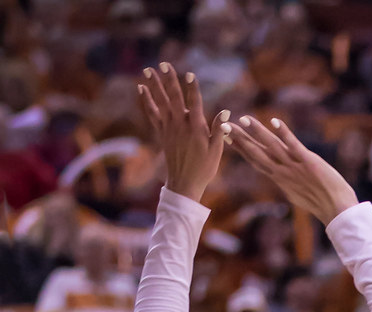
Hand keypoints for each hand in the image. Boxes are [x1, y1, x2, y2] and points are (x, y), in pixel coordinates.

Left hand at [138, 63, 227, 202]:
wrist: (184, 183)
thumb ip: (219, 130)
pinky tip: (141, 88)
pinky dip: (146, 100)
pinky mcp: (161, 132)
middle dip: (169, 80)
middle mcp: (181, 125)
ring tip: (148, 70)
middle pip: (174, 98)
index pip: (195, 103)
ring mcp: (169, 128)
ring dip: (154, 85)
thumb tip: (225, 112)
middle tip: (164, 64)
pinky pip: (152, 113)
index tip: (189, 74)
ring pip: (160, 102)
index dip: (192, 88)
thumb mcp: (216, 151)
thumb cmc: (204, 168)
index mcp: (196, 129)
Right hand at [226, 116, 357, 224]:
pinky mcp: (308, 162)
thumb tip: (279, 176)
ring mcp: (294, 166)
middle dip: (239, 138)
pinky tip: (274, 122)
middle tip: (223, 125)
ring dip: (257, 132)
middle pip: (256, 152)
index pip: (255, 160)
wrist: (336, 210)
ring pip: (271, 146)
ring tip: (244, 119)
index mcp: (279, 178)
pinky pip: (293, 144)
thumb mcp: (297, 192)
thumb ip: (286, 180)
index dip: (240, 148)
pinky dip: (284, 133)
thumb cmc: (320, 202)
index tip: (226, 137)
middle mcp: (283, 172)